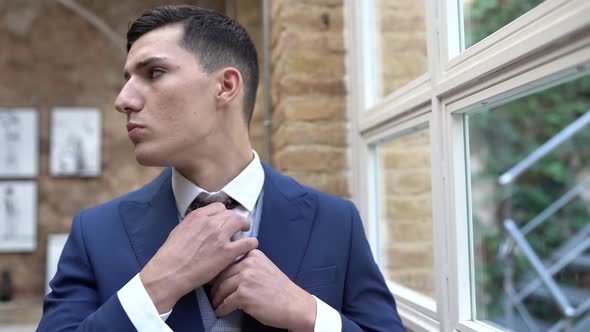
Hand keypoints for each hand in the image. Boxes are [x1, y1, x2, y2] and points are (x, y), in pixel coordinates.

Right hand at [139, 203, 258, 313]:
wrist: (170, 272)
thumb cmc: (170, 255)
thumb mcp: (179, 231)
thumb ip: (194, 225)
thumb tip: (202, 226)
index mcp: (198, 216)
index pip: (219, 207)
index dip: (224, 214)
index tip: (225, 219)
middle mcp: (210, 223)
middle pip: (231, 214)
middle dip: (236, 219)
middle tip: (239, 225)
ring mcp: (220, 237)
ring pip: (240, 223)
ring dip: (245, 226)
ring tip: (246, 232)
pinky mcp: (227, 252)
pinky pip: (247, 242)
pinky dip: (251, 242)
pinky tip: (251, 245)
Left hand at [209, 249, 315, 330]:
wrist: (295, 305)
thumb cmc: (280, 290)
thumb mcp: (264, 269)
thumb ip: (248, 266)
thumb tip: (225, 274)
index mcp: (253, 255)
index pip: (228, 261)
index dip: (219, 273)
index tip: (214, 281)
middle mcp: (248, 263)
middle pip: (222, 275)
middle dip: (215, 287)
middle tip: (211, 294)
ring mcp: (246, 278)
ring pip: (221, 289)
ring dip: (216, 299)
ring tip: (215, 304)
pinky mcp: (244, 294)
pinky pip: (225, 302)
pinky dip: (221, 309)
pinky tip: (221, 311)